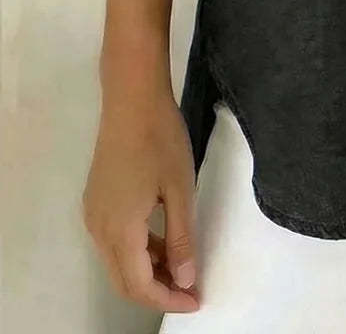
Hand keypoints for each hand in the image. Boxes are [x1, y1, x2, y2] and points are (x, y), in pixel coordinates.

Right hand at [82, 92, 200, 313]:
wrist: (132, 99)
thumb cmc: (161, 140)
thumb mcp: (180, 190)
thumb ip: (181, 239)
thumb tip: (184, 279)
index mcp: (119, 230)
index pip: (139, 285)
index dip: (168, 299)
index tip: (197, 300)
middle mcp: (99, 229)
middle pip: (123, 280)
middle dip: (157, 291)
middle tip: (191, 290)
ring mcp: (94, 213)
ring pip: (118, 261)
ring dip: (148, 271)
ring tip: (183, 268)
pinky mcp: (97, 199)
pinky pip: (115, 240)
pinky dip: (138, 250)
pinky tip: (164, 241)